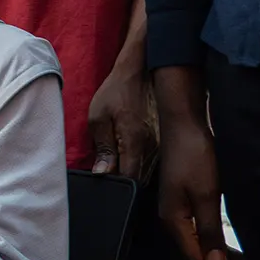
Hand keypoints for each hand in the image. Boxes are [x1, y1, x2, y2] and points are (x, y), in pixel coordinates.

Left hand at [88, 62, 156, 181]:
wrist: (138, 74)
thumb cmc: (115, 93)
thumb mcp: (98, 118)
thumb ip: (103, 149)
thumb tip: (103, 173)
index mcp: (135, 142)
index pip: (129, 179)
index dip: (116, 185)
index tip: (104, 181)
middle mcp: (152, 148)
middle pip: (139, 179)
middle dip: (122, 180)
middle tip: (107, 168)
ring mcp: (159, 146)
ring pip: (145, 173)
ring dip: (130, 172)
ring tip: (116, 158)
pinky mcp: (161, 143)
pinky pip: (149, 163)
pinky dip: (137, 164)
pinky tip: (126, 154)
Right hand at [156, 83, 257, 259]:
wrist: (184, 121)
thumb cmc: (195, 154)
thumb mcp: (206, 194)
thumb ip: (209, 230)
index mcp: (174, 222)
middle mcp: (174, 221)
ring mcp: (181, 211)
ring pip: (205, 248)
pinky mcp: (189, 201)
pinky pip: (207, 233)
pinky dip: (224, 246)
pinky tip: (240, 254)